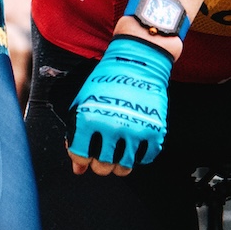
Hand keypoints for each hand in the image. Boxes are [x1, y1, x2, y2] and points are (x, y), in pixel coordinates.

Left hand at [67, 35, 172, 175]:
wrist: (137, 62)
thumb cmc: (106, 80)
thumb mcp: (83, 103)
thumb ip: (76, 134)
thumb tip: (77, 166)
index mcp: (89, 119)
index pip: (80, 156)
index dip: (80, 158)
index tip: (84, 153)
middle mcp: (112, 127)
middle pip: (102, 167)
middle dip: (99, 164)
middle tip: (102, 153)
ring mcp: (135, 131)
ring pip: (124, 168)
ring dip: (119, 164)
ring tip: (118, 151)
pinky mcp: (154, 131)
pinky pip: (145, 158)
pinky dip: (139, 156)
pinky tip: (134, 144)